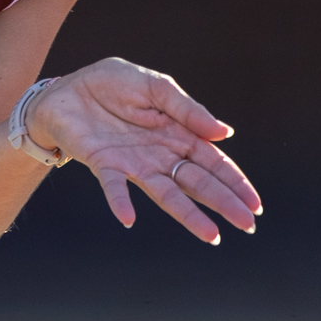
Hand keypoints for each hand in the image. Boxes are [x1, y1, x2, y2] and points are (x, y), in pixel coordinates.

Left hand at [27, 57, 260, 244]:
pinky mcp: (103, 164)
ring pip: (166, 193)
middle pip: (196, 182)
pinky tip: (128, 218)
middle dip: (223, 201)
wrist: (66, 89)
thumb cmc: (111, 85)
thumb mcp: (153, 86)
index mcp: (175, 133)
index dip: (233, 180)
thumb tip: (224, 132)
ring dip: (188, 214)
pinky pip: (113, 187)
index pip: (212, 160)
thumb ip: (186, 108)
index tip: (254, 203)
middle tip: (247, 224)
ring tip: (212, 235)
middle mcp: (158, 155)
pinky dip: (120, 202)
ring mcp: (133, 163)